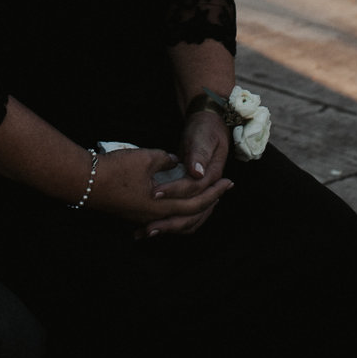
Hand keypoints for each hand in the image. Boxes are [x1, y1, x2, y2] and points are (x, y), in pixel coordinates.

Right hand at [86, 145, 232, 233]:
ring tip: (200, 197)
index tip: (229, 182)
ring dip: (189, 208)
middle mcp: (153, 216)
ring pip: (173, 218)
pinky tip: (171, 202)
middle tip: (222, 191)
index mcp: (161, 205)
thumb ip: (166, 160)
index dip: (214, 192)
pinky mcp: (131, 213)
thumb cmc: (116, 169)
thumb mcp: (145, 158)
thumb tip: (176, 162)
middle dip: (207, 202)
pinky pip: (159, 216)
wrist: (83, 182)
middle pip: (187, 215)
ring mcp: (141, 216)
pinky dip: (172, 209)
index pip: (195, 202)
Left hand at [140, 109, 232, 236]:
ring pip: (187, 219)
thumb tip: (196, 173)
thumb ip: (198, 154)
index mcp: (211, 175)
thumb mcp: (202, 138)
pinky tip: (150, 225)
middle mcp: (207, 189)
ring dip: (168, 227)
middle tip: (147, 229)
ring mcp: (199, 193)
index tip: (154, 194)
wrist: (210, 124)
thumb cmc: (205, 129)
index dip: (174, 193)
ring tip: (145, 233)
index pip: (193, 191)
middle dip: (168, 223)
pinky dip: (168, 222)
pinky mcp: (189, 194)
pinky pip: (181, 214)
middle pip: (190, 214)